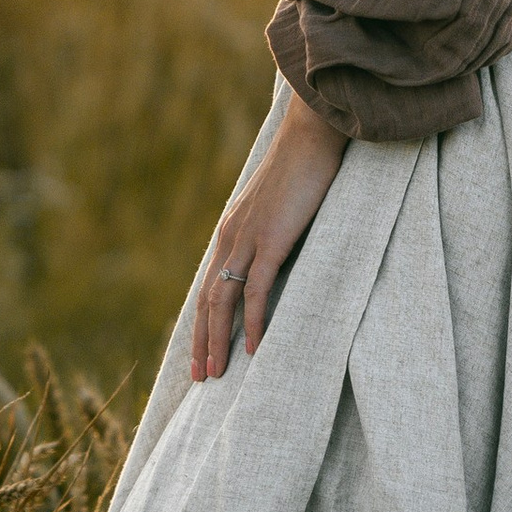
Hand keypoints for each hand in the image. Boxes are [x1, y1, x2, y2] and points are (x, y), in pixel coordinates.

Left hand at [191, 90, 347, 381]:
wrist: (312, 133)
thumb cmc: (304, 167)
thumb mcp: (278, 205)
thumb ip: (270, 229)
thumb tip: (276, 250)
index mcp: (230, 231)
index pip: (208, 285)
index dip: (202, 322)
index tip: (200, 351)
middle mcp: (230, 237)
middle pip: (206, 300)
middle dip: (201, 341)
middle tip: (200, 377)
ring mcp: (247, 239)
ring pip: (222, 301)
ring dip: (218, 341)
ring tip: (217, 373)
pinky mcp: (271, 240)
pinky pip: (256, 291)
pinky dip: (252, 322)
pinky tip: (255, 348)